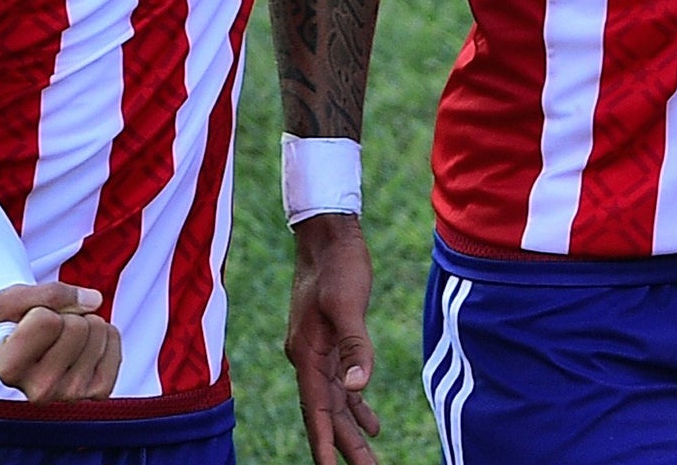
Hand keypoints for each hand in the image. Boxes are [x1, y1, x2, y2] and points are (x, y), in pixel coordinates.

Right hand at [0, 282, 120, 402]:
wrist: (26, 346)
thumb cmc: (15, 321)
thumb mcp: (13, 299)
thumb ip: (49, 293)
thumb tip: (95, 301)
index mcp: (9, 370)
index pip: (46, 321)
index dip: (42, 309)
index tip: (29, 322)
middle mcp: (39, 391)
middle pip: (77, 326)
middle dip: (68, 315)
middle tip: (52, 331)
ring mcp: (71, 394)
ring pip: (97, 329)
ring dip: (85, 323)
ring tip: (64, 338)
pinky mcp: (98, 390)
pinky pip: (114, 338)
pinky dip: (103, 333)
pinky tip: (83, 347)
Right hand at [287, 214, 379, 464]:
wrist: (329, 234)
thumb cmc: (339, 265)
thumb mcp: (348, 303)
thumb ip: (354, 346)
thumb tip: (358, 388)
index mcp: (307, 354)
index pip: (316, 410)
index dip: (324, 442)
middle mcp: (308, 358)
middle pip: (326, 413)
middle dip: (344, 446)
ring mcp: (318, 351)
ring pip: (334, 402)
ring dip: (351, 430)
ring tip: (369, 459)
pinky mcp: (331, 342)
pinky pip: (341, 384)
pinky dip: (355, 405)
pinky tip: (370, 422)